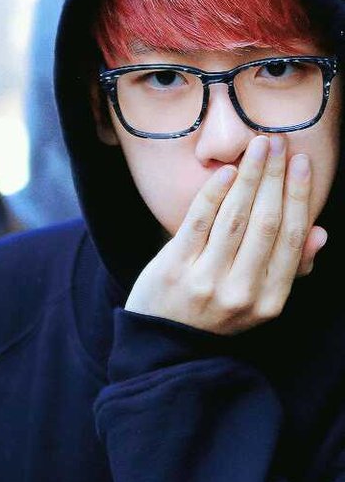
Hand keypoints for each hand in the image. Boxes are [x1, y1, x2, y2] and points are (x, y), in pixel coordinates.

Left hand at [125, 135, 327, 334]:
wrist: (162, 339)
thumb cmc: (215, 312)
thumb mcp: (258, 302)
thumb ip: (289, 269)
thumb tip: (319, 232)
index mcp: (269, 300)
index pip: (290, 238)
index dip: (299, 196)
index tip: (302, 163)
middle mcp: (241, 292)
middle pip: (265, 222)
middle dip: (276, 177)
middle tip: (279, 142)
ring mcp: (206, 280)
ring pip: (235, 218)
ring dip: (250, 177)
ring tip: (259, 146)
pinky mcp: (174, 268)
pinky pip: (198, 221)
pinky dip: (214, 193)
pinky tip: (228, 170)